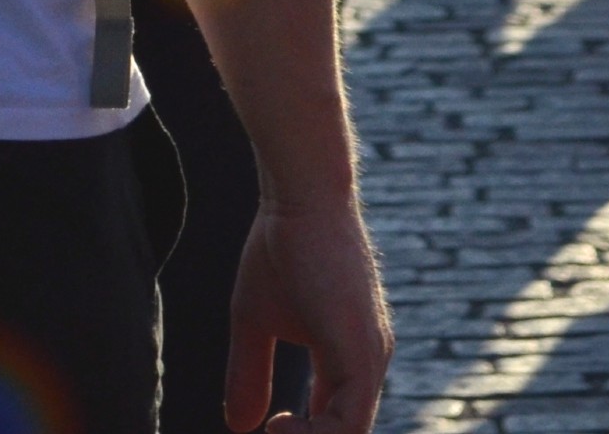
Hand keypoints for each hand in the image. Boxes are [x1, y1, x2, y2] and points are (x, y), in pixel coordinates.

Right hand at [223, 193, 390, 433]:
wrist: (299, 197)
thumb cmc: (280, 248)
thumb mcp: (255, 322)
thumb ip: (251, 374)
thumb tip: (239, 426)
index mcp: (350, 358)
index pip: (337, 421)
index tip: (266, 428)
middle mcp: (368, 361)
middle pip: (348, 432)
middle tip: (268, 433)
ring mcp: (369, 358)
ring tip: (272, 431)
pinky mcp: (361, 352)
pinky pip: (350, 423)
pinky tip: (277, 425)